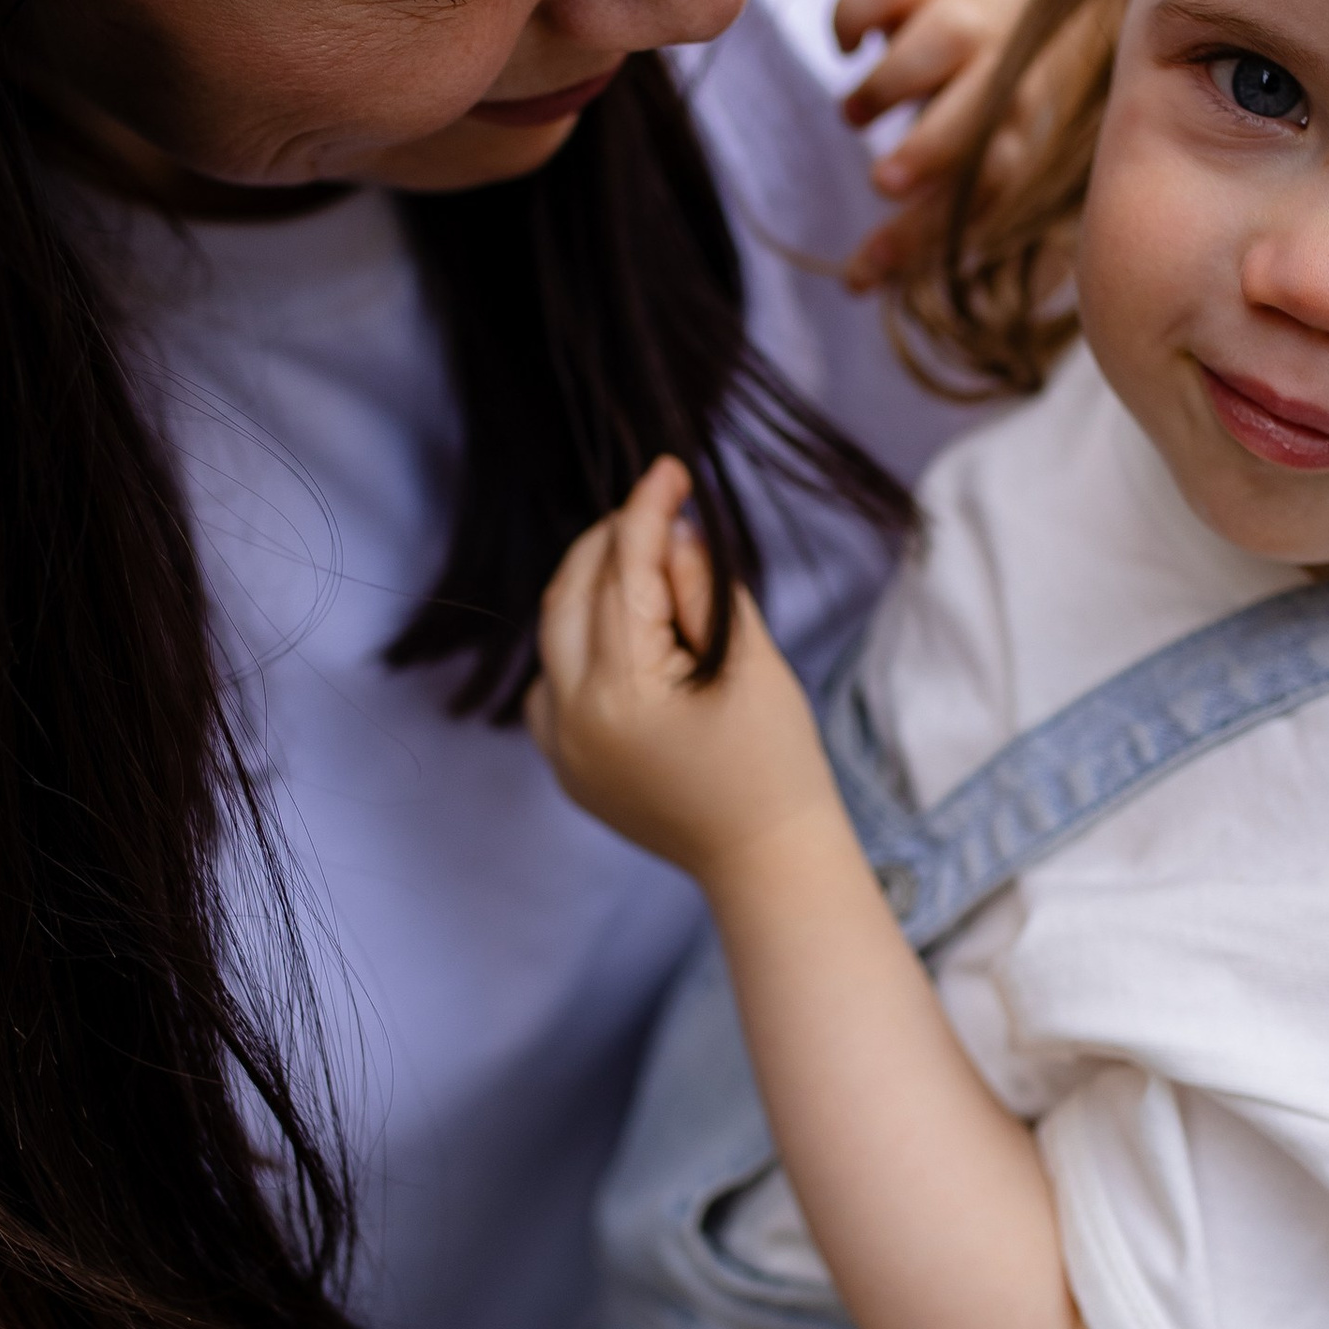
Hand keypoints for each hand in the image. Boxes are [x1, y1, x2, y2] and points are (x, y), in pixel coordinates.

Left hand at [527, 458, 836, 881]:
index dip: (646, 511)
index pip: (625, 573)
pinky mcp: (564, 766)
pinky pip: (553, 682)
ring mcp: (561, 747)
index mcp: (624, 690)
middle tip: (657, 511)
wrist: (764, 857)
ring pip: (555, 634)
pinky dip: (579, 645)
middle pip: (571, 594)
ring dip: (592, 590)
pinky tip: (624, 637)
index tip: (668, 470)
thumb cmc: (775, 759)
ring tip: (647, 570)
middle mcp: (574, 718)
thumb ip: (702, 588)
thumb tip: (667, 534)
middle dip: (611, 542)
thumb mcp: (749, 660)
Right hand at [835, 0, 1111, 293]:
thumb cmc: (973, 94)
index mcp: (1012, 130)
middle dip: (930, 150)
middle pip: (978, 110)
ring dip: (889, 84)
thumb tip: (855, 284)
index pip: (981, 189)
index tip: (862, 273)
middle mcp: (999, 72)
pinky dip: (854, 15)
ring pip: (942, 40)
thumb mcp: (962, 157)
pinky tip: (847, 45)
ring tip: (855, 116)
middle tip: (882, 184)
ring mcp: (966, 17)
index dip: (923, 234)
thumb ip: (918, 218)